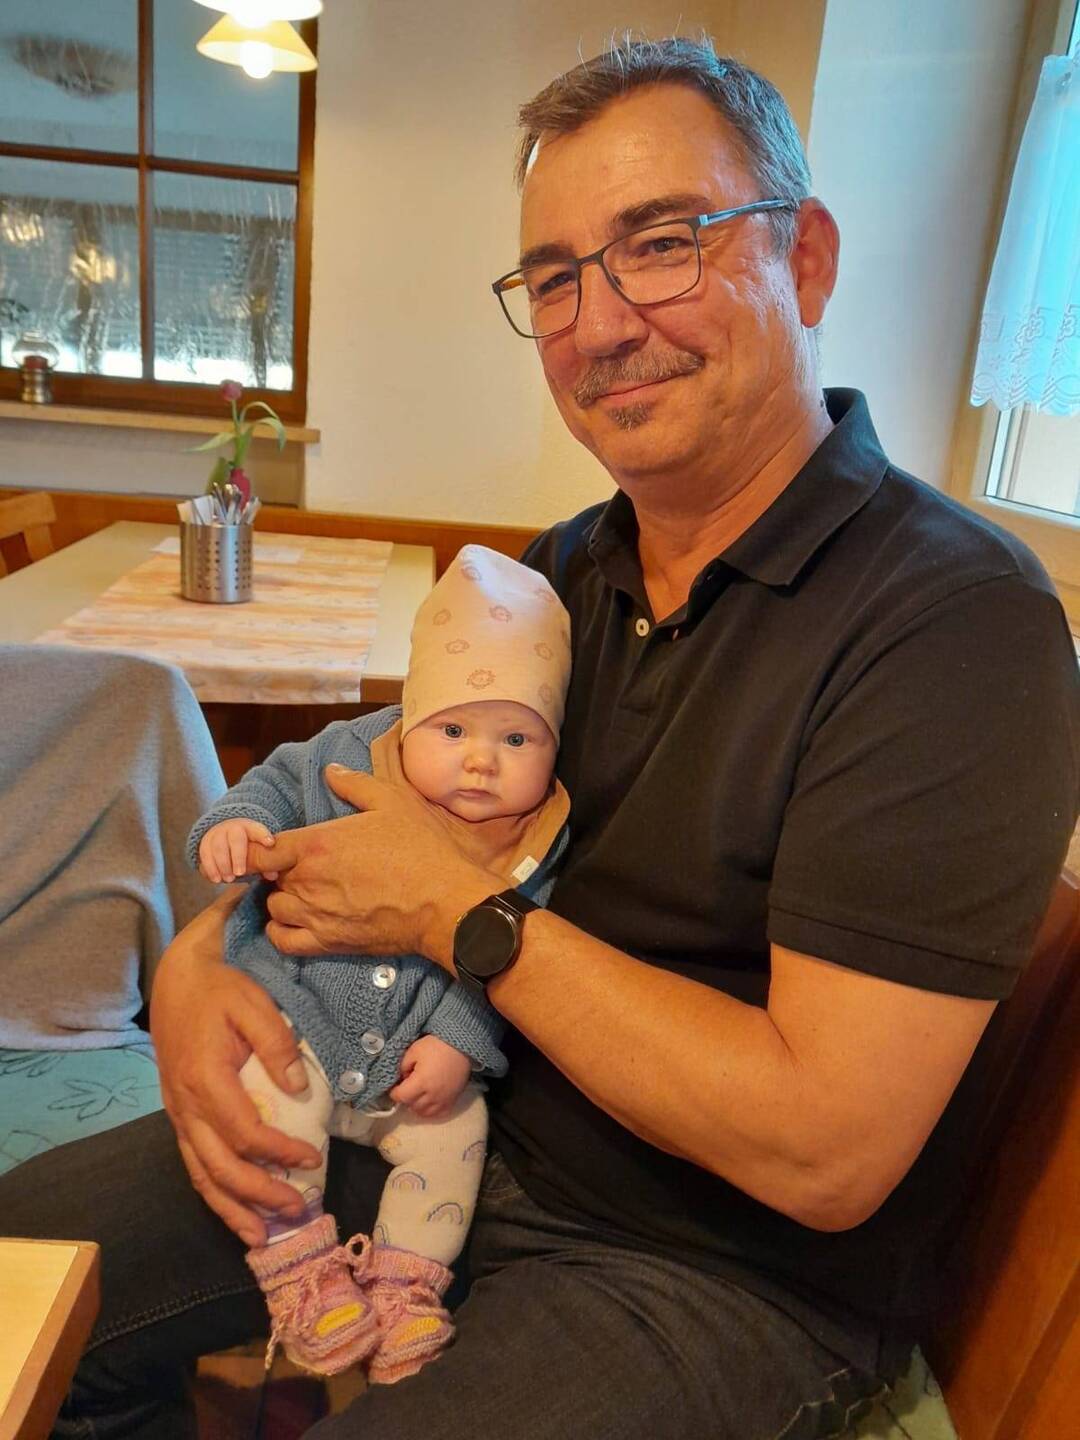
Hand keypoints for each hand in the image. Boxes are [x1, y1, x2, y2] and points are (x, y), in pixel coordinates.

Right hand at [149, 889, 322, 1245]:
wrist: (177, 980)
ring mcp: (179, 1114)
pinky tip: (234, 1209)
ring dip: (231, 1209)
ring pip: (201, 1175)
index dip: (279, 1152)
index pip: (244, 1132)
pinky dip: (213, 1192)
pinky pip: (193, 1163)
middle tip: (295, 1210)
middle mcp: (186, 1106)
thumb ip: (276, 1043)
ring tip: (260, 1237)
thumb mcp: (253, 1003)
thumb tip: (300, 1088)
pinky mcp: (179, 1116)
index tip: (312, 1158)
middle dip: (258, 1195)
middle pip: (220, 1167)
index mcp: (205, 1080)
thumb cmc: (221, 988)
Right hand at [198, 819, 275, 883]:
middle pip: (235, 840)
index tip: (270, 843)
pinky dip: (210, 868)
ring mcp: (217, 834)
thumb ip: (264, 860)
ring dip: (223, 865)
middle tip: (240, 874)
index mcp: (249, 827)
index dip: (263, 835)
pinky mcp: (205, 842)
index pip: (257, 829)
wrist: (223, 832)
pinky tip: (216, 879)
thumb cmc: (246, 844)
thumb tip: (273, 875)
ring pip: (218, 847)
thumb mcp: (256, 848)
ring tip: (228, 880)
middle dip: (237, 857)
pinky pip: (205, 854)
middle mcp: (233, 828)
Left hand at [246, 766, 496, 967]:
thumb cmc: (422, 850)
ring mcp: (315, 915)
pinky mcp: (328, 943)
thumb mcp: (393, 802)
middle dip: (281, 870)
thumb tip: (331, 771)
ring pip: (274, 907)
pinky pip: (283, 940)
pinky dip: (281, 930)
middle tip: (307, 865)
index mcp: (316, 844)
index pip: (259, 850)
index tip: (268, 848)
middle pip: (270, 878)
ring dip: (284, 898)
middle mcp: (307, 881)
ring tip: (306, 892)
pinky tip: (297, 921)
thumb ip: (355, 784)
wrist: (445, 903)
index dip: (256, 849)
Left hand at [389, 1035, 472, 1117]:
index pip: (400, 1096)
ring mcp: (443, 1099)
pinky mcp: (452, 1100)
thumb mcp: (413, 1051)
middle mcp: (431, 1095)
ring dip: (416, 1106)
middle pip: (411, 1105)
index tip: (395, 1086)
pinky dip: (430, 1111)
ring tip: (416, 1095)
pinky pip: (438, 1114)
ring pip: (423, 1113)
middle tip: (406, 1088)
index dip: (394, 1092)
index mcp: (420, 1082)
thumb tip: (401, 1079)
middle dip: (405, 1098)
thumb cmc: (436, 1046)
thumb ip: (402, 1067)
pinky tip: (428, 1102)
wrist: (461, 1046)